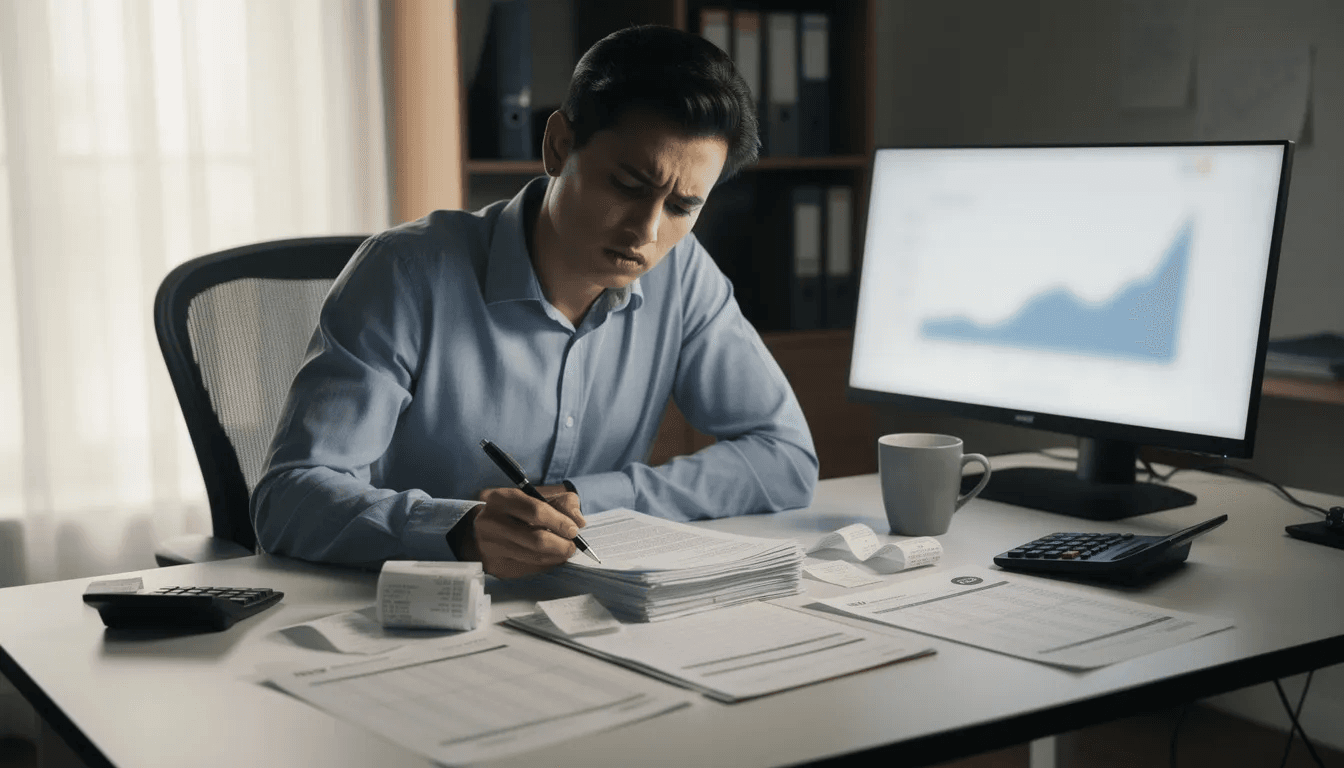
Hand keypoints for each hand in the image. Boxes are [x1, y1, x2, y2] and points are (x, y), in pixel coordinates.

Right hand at [451, 486, 585, 577]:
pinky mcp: (494, 565)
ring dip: (556, 557)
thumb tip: (578, 521)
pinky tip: (549, 558)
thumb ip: (563, 503)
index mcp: (501, 499)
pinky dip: (545, 565)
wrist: (483, 527)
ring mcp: (489, 546)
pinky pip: (528, 569)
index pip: (536, 511)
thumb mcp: (538, 496)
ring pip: (533, 557)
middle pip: (536, 539)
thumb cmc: (517, 511)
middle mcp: (490, 522)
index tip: (574, 530)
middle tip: (572, 546)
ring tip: (564, 551)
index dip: (560, 522)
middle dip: (561, 545)